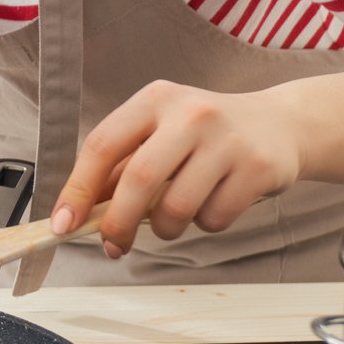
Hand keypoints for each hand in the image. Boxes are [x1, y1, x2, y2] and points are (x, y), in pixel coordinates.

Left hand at [51, 80, 301, 257]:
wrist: (279, 124)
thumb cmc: (206, 134)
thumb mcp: (161, 132)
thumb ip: (123, 166)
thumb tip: (80, 211)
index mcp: (154, 100)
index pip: (102, 144)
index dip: (78, 188)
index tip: (63, 223)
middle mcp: (190, 114)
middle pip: (138, 179)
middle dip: (118, 223)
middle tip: (114, 244)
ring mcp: (226, 140)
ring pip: (177, 208)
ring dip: (166, 228)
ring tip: (174, 217)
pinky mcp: (257, 167)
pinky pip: (214, 218)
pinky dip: (205, 224)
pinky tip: (213, 203)